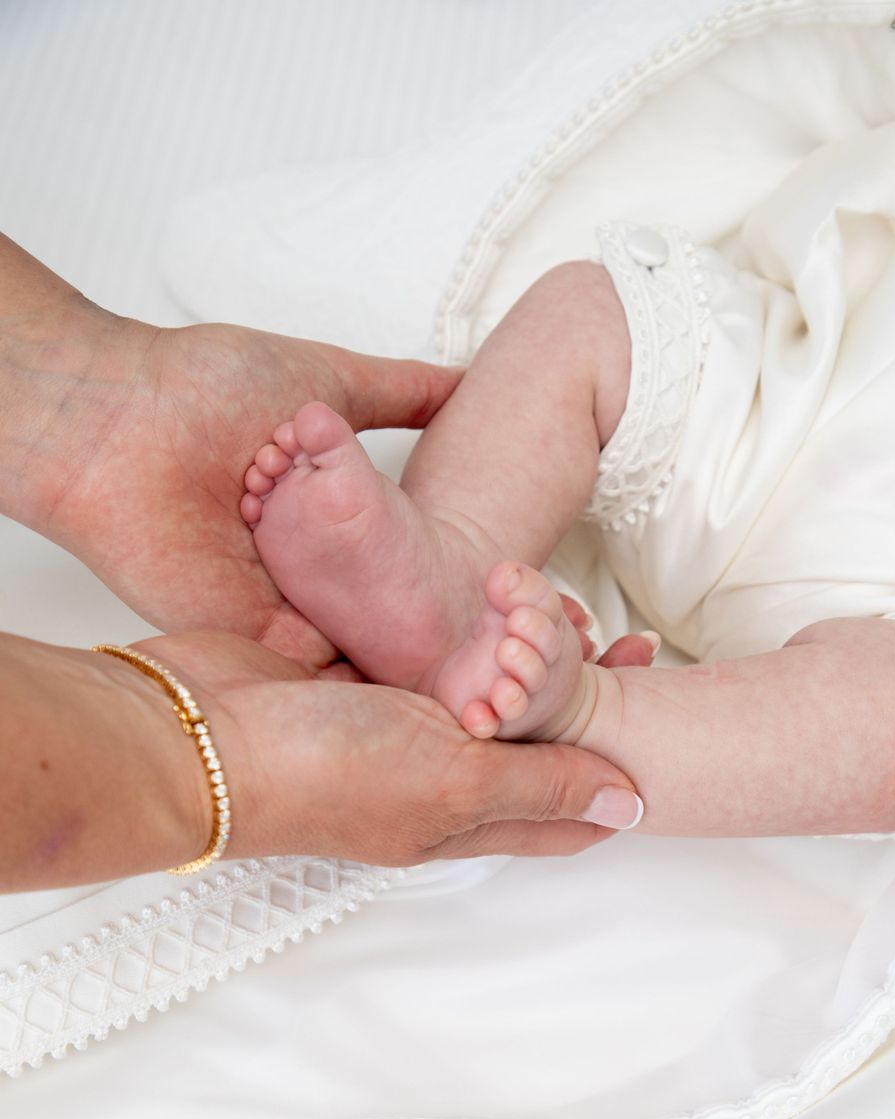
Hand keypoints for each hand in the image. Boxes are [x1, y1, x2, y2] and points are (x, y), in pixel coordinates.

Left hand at [1, 235, 460, 667]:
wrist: (121, 422)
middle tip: (497, 638)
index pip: (388, 547)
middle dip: (425, 615)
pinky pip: (308, 666)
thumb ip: (401, 392)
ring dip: (396, 648)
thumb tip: (467, 382)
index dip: (437, 563)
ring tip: (473, 666)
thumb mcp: (327, 382)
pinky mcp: (244, 631)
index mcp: (314, 504)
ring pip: (349, 635)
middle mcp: (296, 555)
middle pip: (373, 598)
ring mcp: (271, 597)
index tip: (494, 584)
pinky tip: (412, 684)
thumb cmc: (206, 389)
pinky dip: (352, 677)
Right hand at [138, 632, 644, 862]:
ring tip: (565, 602)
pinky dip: (452, 629)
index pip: (560, 810)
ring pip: (476, 695)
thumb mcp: (450, 782)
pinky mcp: (348, 679)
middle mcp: (429, 779)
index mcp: (459, 817)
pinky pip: (416, 657)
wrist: (196, 735)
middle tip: (626, 637)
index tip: (662, 704)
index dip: (616, 769)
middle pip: (526, 745)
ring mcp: (387, 728)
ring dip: (521, 655)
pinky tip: (480, 589)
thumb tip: (632, 810)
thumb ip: (540, 787)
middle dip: (583, 696)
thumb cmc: (319, 772)